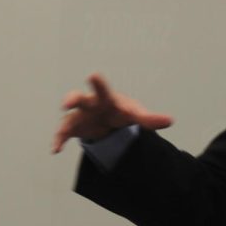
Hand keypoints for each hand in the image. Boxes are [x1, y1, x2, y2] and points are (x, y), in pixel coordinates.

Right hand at [51, 73, 173, 152]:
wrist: (110, 118)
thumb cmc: (123, 112)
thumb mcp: (135, 115)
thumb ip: (149, 119)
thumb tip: (170, 121)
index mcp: (106, 99)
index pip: (103, 90)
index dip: (98, 84)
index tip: (92, 75)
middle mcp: (90, 105)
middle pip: (80, 99)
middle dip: (74, 99)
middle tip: (67, 102)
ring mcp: (80, 116)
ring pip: (68, 117)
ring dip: (63, 123)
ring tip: (60, 134)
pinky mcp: (73, 128)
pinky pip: (63, 134)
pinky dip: (58, 141)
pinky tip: (55, 149)